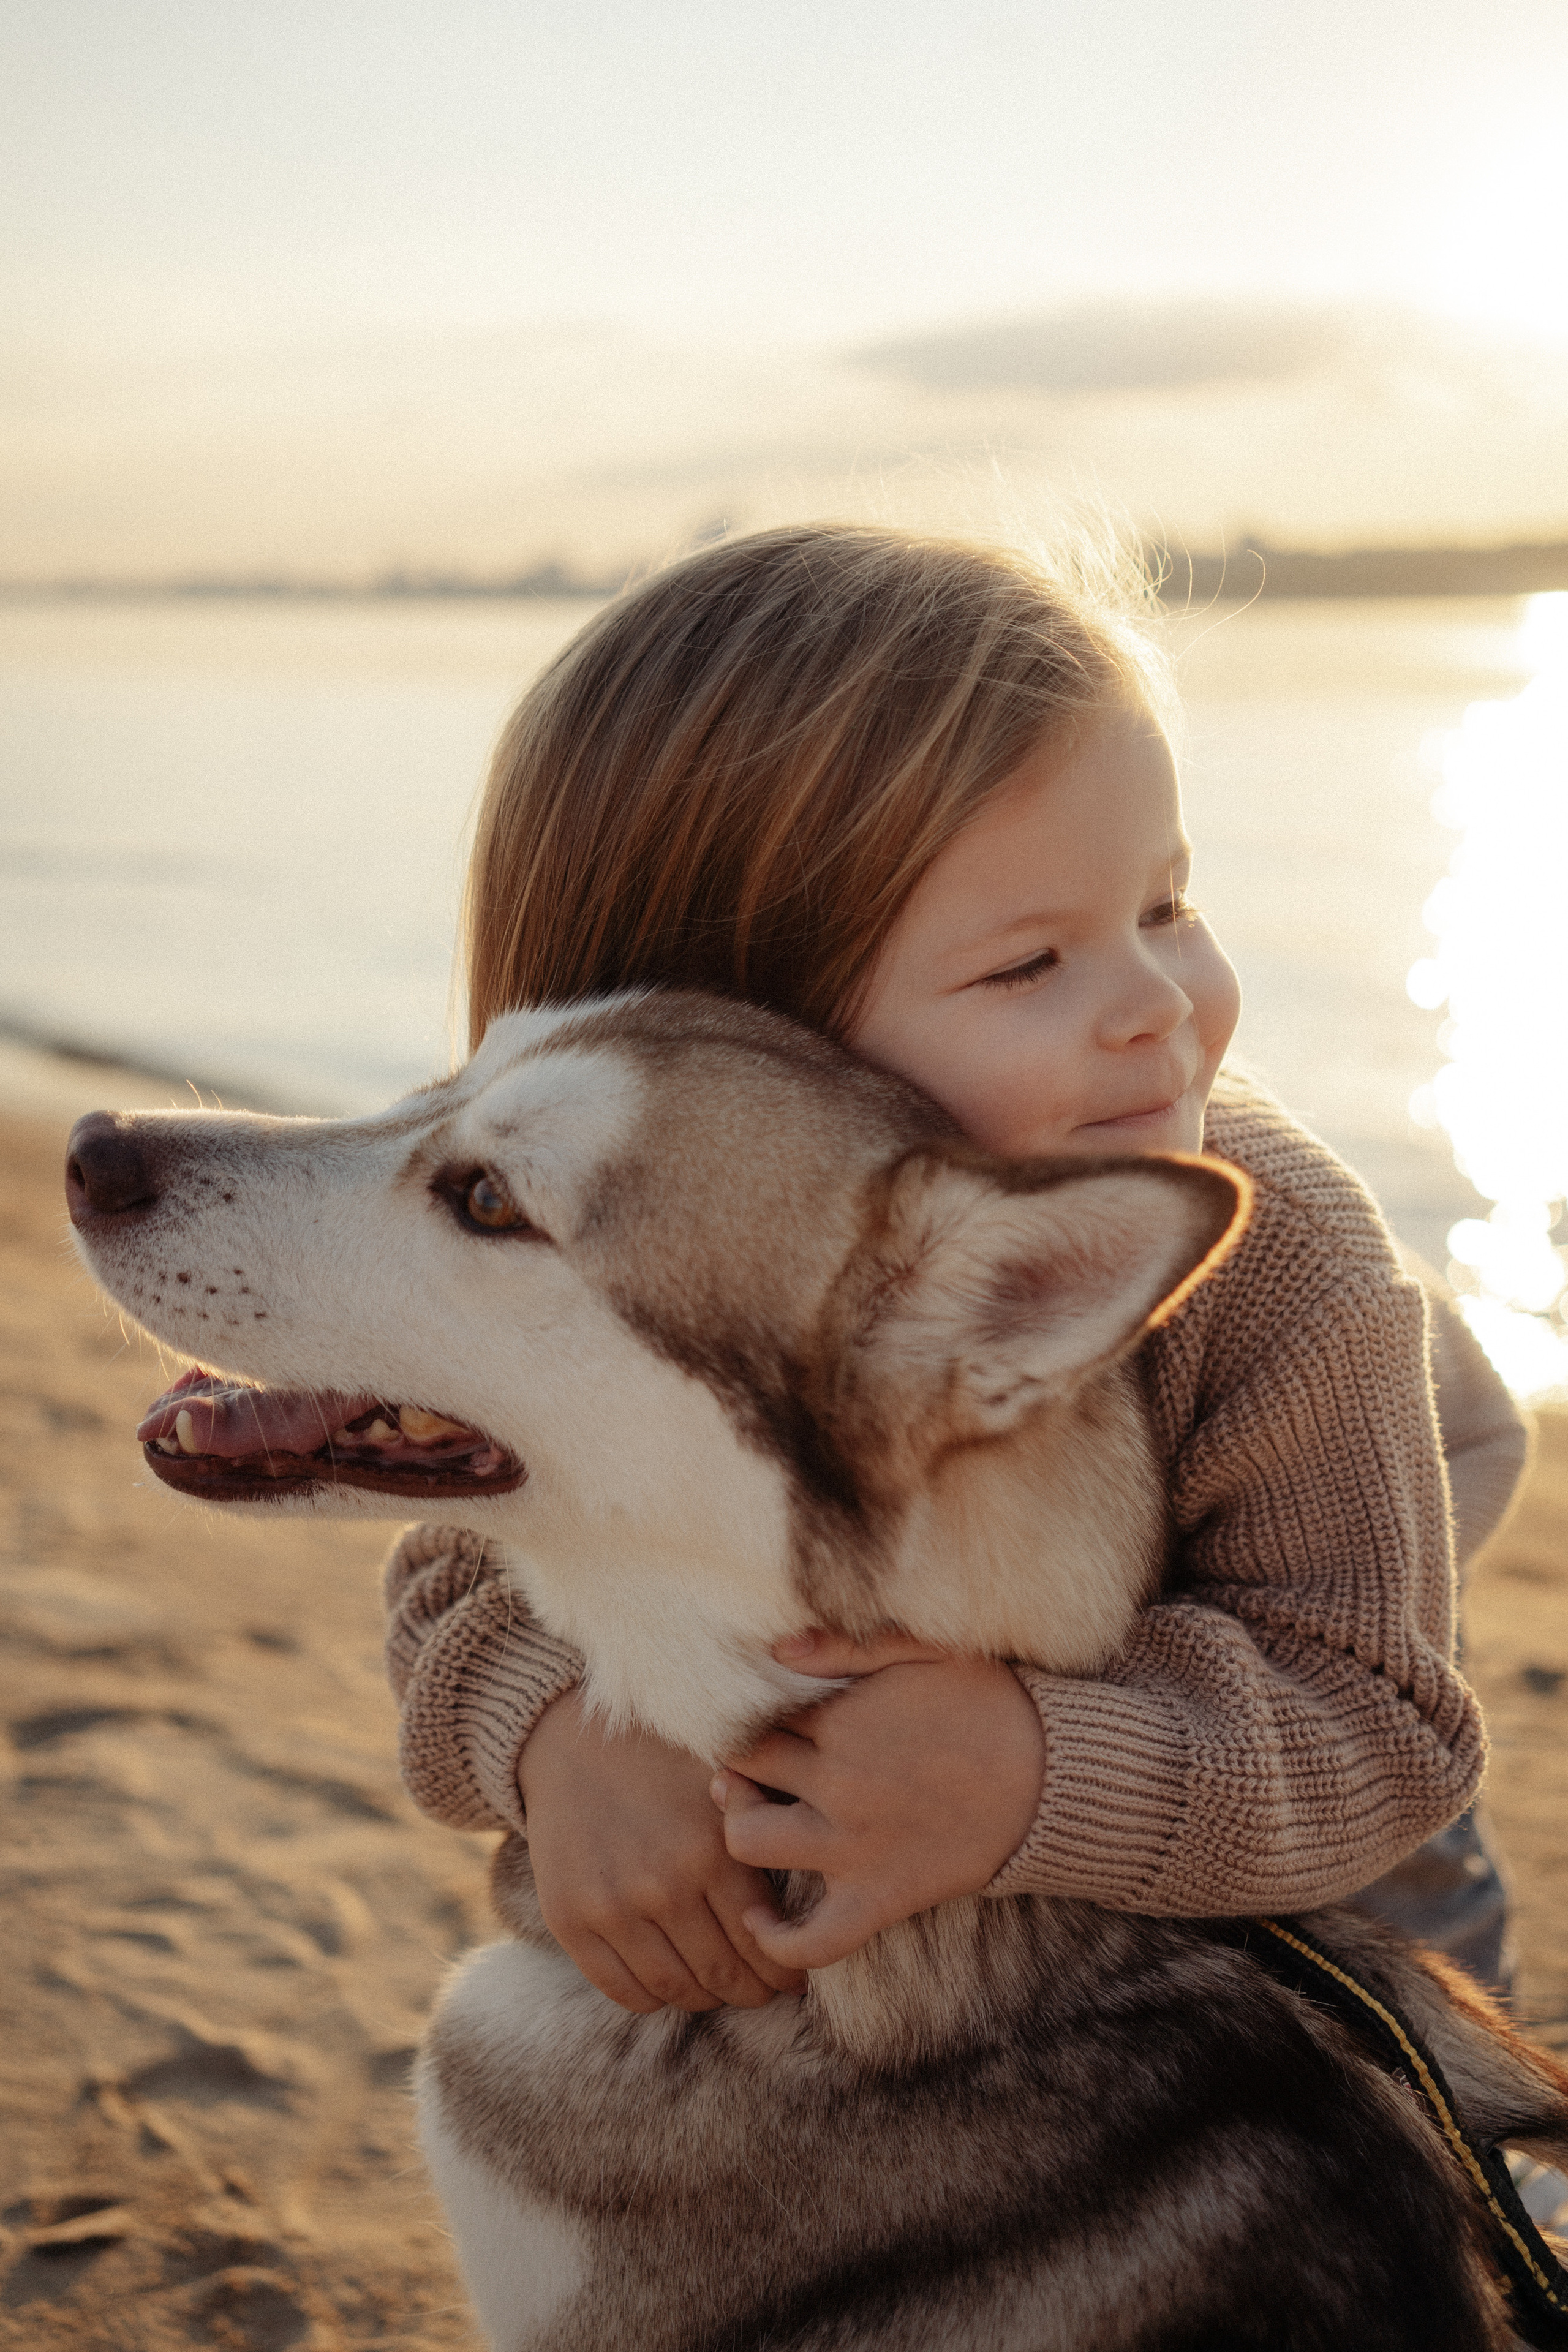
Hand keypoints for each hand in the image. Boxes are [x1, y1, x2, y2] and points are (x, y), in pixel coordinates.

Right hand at [518, 1687, 806, 2013]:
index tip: (794, 1979)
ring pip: (674, 1988)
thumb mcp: (726, 1777)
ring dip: (704, 1999)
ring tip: (719, 1989)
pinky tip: (669, 1983)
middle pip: (722, 1975)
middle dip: (751, 1992)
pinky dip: (651, 1998)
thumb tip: (823, 1872)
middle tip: (763, 1992)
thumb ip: (765, 1825)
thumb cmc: (665, 1757)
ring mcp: (612, 1906)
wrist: (573, 1737)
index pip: (763, 1941)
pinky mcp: (569, 1918)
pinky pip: (621, 1988)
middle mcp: (663, 1884)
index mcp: (712, 1849)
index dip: (783, 1972)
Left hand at [710, 1630, 1045, 1971]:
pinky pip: (811, 1939)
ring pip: (748, 1843)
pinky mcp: (879, 1897)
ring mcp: (853, 1846)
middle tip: (754, 1762)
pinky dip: (776, 1938)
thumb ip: (848, 1645)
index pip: (760, 1716)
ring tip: (756, 1816)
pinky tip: (759, 1919)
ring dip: (740, 1828)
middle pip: (744, 1770)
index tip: (764, 1719)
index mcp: (843, 1718)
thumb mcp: (924, 1650)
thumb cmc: (990, 1704)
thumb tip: (777, 1650)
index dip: (754, 1716)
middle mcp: (836, 1782)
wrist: (1052, 1778)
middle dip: (739, 1763)